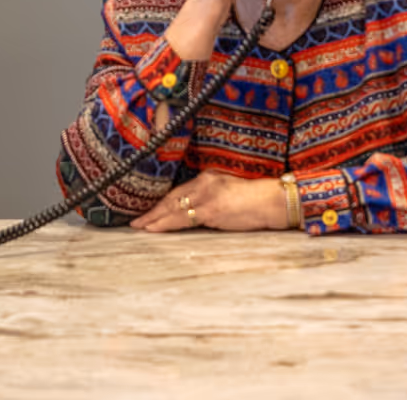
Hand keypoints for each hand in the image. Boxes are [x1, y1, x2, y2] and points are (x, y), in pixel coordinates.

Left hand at [131, 170, 289, 232]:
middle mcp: (204, 183)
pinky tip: (155, 228)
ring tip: (140, 227)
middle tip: (136, 221)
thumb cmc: (253, 200)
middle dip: (153, 210)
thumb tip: (192, 211)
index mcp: (208, 177)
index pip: (178, 191)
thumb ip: (209, 197)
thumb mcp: (227, 191)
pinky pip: (182, 218)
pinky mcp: (211, 209)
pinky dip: (166, 224)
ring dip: (155, 219)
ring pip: (173, 208)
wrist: (270, 202)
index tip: (148, 210)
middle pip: (172, 198)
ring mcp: (207, 196)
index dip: (161, 202)